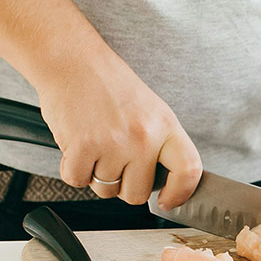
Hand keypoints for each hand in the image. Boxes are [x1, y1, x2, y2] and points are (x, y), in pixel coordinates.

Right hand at [38, 46, 201, 207]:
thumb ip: (160, 144)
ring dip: (96, 175)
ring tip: (95, 144)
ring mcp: (113, 144)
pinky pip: (77, 181)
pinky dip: (72, 169)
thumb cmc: (108, 84)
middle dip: (123, 184)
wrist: (73, 61)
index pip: (188, 170)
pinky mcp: (82, 147)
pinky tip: (77, 145)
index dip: (179, 193)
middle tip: (114, 159)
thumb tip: (164, 183)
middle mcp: (143, 137)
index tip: (167, 200)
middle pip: (137, 193)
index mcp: (165, 126)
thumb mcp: (150, 110)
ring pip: (105, 189)